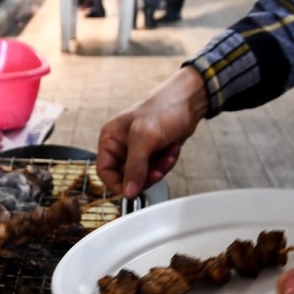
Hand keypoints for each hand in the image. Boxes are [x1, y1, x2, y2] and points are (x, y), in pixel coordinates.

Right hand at [96, 67, 208, 197]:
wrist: (189, 100)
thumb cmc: (164, 108)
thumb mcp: (144, 138)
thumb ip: (134, 167)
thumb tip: (128, 192)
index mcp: (110, 139)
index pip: (104, 171)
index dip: (117, 183)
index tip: (132, 190)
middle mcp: (121, 146)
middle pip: (126, 177)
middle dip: (145, 176)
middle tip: (157, 171)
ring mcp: (138, 150)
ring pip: (143, 176)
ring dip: (158, 169)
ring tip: (168, 155)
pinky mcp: (153, 153)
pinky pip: (156, 170)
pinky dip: (166, 164)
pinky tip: (172, 151)